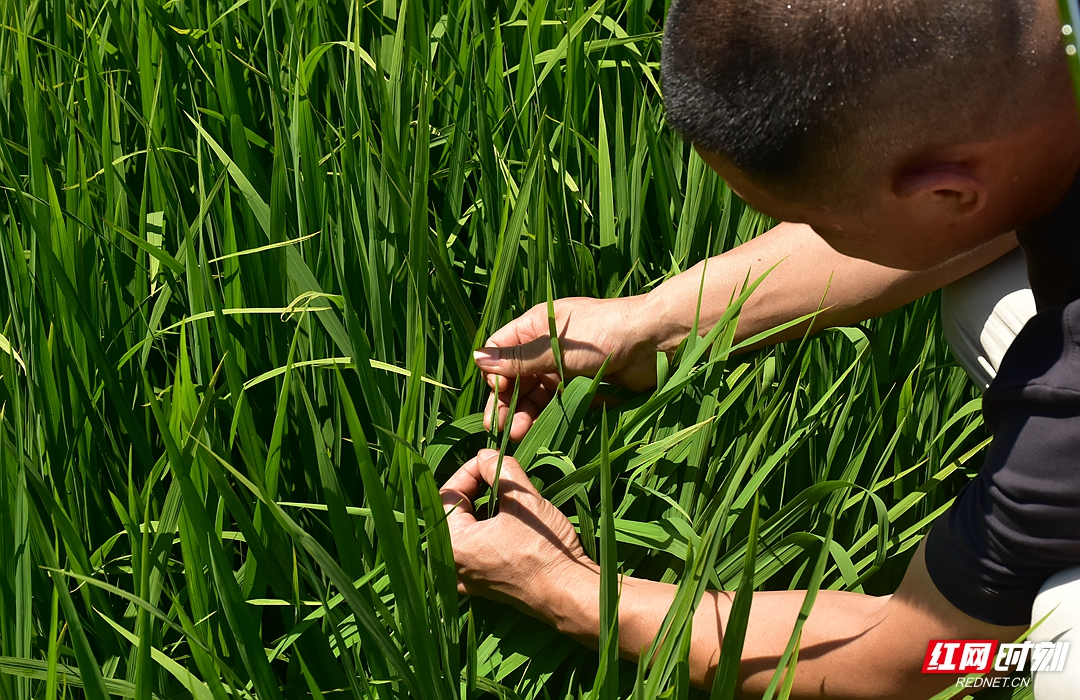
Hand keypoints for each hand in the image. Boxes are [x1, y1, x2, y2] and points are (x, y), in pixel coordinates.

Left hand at [440, 449, 597, 618]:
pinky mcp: (483, 586)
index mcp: (453, 544)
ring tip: (507, 495)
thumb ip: (499, 471)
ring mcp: (468, 579)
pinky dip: (487, 532)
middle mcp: (453, 565)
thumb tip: (485, 454)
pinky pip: (475, 551)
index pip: (448, 495)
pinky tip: (507, 522)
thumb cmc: (544, 549)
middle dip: (476, 489)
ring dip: (484, 509)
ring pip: (466, 532)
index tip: (491, 460)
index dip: (470, 472)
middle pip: (455, 514)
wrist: (568, 593)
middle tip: (500, 474)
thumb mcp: (523, 500)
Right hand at [473, 296, 659, 440]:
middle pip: (513, 378)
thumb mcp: (556, 346)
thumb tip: (478, 359)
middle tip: (497, 429)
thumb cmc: (604, 333)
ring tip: (517, 435)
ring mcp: (563, 369)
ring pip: (533, 395)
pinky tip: (536, 433)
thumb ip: (518, 358)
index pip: (500, 351)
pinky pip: (555, 406)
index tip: (499, 392)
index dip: (494, 373)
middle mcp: (545, 348)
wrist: (654, 341)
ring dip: (522, 414)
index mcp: (535, 327)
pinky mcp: (580, 389)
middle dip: (504, 402)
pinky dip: (544, 419)